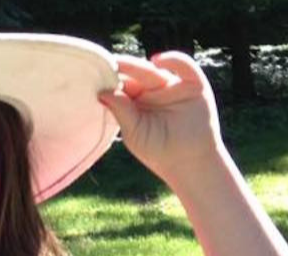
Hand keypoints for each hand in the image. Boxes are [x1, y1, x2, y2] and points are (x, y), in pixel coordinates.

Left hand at [97, 51, 226, 183]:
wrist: (190, 163)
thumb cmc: (158, 151)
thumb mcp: (134, 131)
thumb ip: (120, 110)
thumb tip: (102, 92)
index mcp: (136, 102)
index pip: (122, 84)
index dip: (110, 78)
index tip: (93, 73)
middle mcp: (154, 91)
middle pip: (135, 74)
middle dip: (121, 68)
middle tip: (103, 63)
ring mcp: (173, 86)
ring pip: (154, 70)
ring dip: (137, 66)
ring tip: (120, 64)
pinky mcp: (194, 85)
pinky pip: (184, 65)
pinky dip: (172, 59)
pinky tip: (156, 61)